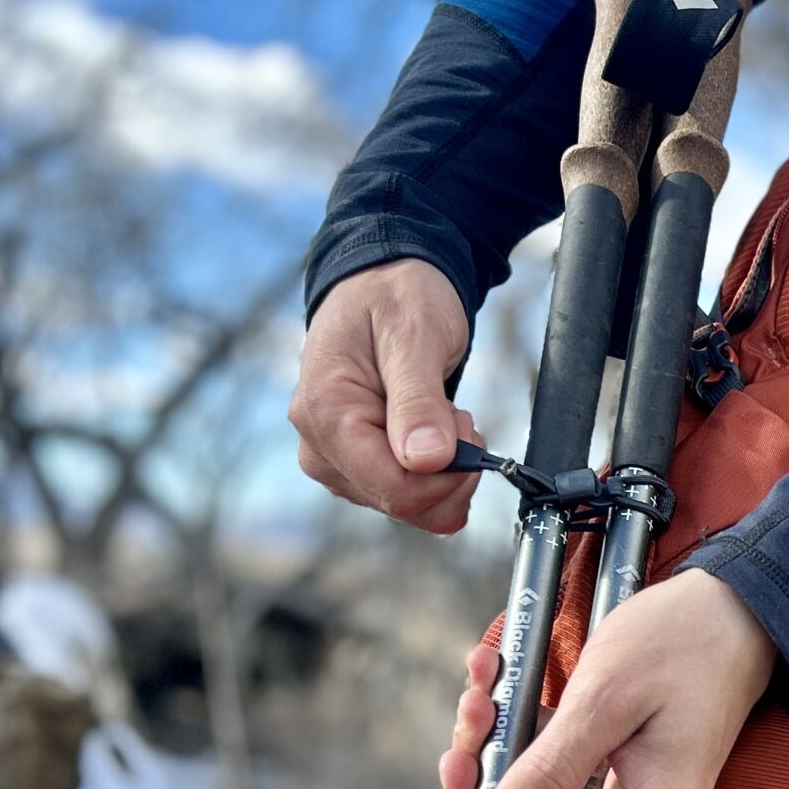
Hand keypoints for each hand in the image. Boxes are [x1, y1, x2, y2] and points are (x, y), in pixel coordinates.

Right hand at [291, 258, 482, 532]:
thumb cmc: (396, 296)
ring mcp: (334, 460)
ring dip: (444, 471)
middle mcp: (319, 446)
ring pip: (407, 506)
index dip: (448, 475)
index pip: (393, 487)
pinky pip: (404, 496)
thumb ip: (419, 400)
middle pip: (400, 503)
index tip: (469, 428)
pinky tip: (435, 431)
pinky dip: (435, 473)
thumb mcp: (414, 335)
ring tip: (444, 414)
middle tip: (459, 415)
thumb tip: (426, 461)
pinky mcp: (354, 465)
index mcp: (325, 414)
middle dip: (449, 470)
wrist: (382, 282)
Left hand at [440, 569, 778, 788]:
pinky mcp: (611, 758)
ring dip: (495, 753)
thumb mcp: (607, 699)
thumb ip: (554, 767)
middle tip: (464, 748)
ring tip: (480, 695)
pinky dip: (517, 726)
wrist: (732, 602)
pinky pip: (550, 762)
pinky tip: (496, 676)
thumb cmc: (685, 643)